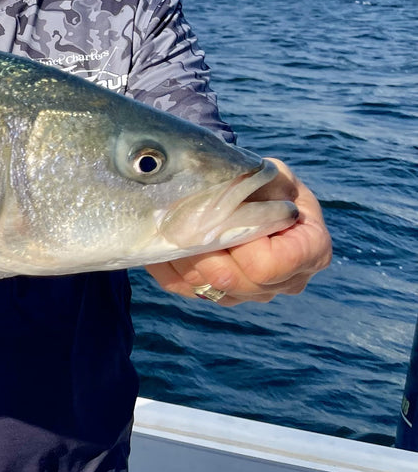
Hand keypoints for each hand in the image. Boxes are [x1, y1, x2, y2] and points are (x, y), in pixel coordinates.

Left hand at [146, 159, 330, 305]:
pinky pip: (183, 287)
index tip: (228, 215)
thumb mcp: (271, 175)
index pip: (269, 266)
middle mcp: (286, 281)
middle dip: (203, 248)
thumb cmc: (267, 183)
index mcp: (311, 251)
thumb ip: (258, 186)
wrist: (249, 194)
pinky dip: (167, 264)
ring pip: (205, 286)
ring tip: (169, 224)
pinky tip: (161, 239)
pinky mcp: (220, 296)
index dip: (242, 243)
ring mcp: (252, 294)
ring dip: (181, 254)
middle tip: (183, 218)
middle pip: (234, 281)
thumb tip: (228, 198)